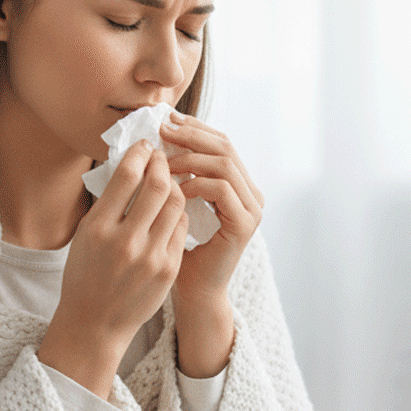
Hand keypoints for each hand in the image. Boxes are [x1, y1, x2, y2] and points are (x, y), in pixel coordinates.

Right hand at [37, 140, 188, 396]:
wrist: (95, 324)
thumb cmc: (86, 274)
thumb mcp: (86, 235)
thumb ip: (109, 203)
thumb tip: (132, 164)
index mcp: (98, 228)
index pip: (127, 175)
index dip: (140, 153)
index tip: (144, 144)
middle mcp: (126, 241)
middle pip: (158, 185)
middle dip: (163, 163)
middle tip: (162, 156)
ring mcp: (151, 257)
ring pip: (176, 204)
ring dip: (175, 184)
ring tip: (170, 178)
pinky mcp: (169, 269)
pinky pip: (181, 227)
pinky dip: (178, 211)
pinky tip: (173, 207)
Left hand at [161, 113, 263, 304]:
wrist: (191, 291)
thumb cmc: (178, 248)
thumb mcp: (176, 201)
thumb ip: (178, 173)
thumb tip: (158, 136)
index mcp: (238, 185)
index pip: (220, 143)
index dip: (194, 128)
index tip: (166, 119)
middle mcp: (251, 194)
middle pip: (225, 147)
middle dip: (192, 135)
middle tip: (163, 129)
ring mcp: (252, 209)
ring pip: (225, 164)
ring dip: (191, 157)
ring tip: (164, 159)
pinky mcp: (245, 224)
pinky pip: (221, 190)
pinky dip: (196, 183)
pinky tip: (174, 186)